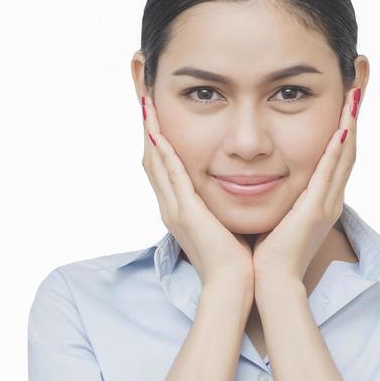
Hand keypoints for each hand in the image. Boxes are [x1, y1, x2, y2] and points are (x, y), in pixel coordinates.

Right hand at [141, 93, 253, 291]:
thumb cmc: (235, 257)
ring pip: (155, 162)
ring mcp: (174, 209)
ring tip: (144, 103)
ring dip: (149, 131)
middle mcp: (170, 206)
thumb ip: (222, 202)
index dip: (157, 136)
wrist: (233, 284)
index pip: (162, 165)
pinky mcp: (185, 212)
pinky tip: (159, 132)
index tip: (155, 110)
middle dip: (146, 126)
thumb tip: (237, 183)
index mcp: (179, 208)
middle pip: (151, 158)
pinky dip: (163, 152)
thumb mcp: (224, 221)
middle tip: (142, 96)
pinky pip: (170, 176)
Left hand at [250, 85, 361, 288]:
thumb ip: (278, 191)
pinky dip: (338, 148)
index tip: (348, 87)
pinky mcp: (317, 210)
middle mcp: (330, 196)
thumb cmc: (267, 251)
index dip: (344, 117)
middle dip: (355, 108)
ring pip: (345, 153)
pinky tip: (343, 125)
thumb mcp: (277, 211)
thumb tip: (263, 171)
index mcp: (320, 196)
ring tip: (357, 87)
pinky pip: (330, 173)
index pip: (336, 148)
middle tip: (361, 74)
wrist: (270, 282)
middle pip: (349, 143)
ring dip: (352, 119)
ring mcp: (327, 203)